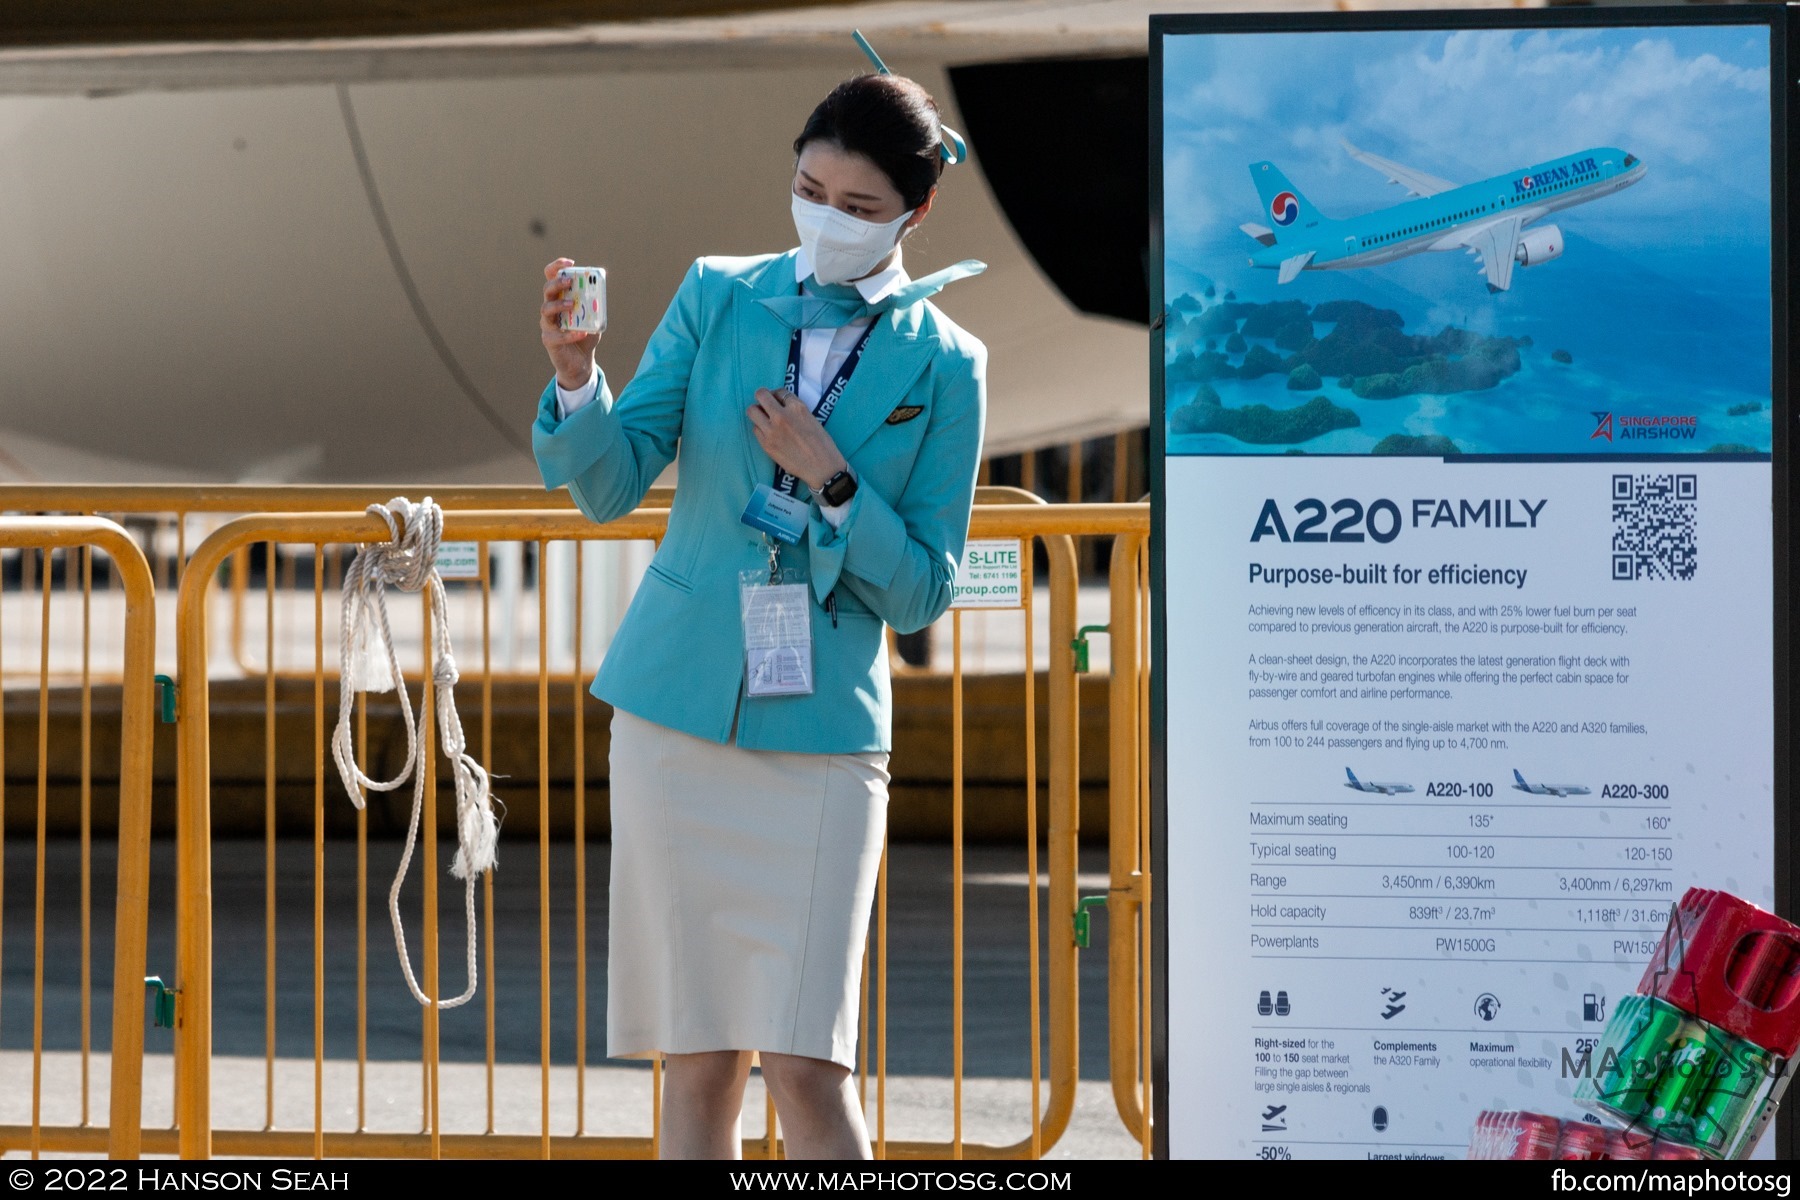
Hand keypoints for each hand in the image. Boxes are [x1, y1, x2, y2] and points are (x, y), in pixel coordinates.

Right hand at [540, 258, 598, 390]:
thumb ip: (596, 306)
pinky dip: (570, 334)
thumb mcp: (595, 318)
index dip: (557, 267)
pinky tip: (582, 333)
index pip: (552, 277)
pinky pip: (556, 335)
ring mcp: (547, 324)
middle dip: (557, 283)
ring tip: (572, 305)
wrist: (581, 361)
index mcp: (560, 298)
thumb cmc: (585, 335)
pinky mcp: (549, 340)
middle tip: (570, 281)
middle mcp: (550, 308)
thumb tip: (601, 293)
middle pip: (547, 290)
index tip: (569, 263)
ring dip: (559, 305)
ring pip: (546, 309)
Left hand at [746, 388, 847, 491]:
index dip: (778, 396)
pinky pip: (755, 429)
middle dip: (763, 398)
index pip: (780, 391)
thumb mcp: (811, 418)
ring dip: (758, 412)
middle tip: (767, 405)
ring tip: (765, 419)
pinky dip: (760, 429)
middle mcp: (781, 415)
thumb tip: (782, 406)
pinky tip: (769, 434)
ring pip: (752, 411)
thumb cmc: (822, 443)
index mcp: (797, 407)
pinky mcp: (766, 444)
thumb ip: (795, 410)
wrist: (821, 467)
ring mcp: (771, 430)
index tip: (779, 402)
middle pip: (761, 395)